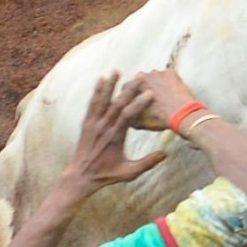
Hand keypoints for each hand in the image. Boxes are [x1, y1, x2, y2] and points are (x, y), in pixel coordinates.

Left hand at [61, 72, 166, 196]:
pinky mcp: (86, 123)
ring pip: (102, 101)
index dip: (139, 104)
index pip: (128, 116)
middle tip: (139, 76)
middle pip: (117, 104)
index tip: (150, 93)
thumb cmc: (106, 174)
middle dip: (129, 89)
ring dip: (110, 85)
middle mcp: (103, 127)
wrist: (80, 176)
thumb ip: (147, 163)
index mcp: (115, 137)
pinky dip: (96, 91)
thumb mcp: (129, 173)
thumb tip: (165, 154)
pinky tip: (100, 80)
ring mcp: (93, 124)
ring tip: (117, 70)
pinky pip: (92, 104)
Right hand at [125, 69, 199, 130]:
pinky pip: (168, 75)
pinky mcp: (170, 72)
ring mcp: (157, 73)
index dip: (132, 94)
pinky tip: (172, 91)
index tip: (137, 100)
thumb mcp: (139, 122)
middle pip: (141, 80)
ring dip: (157, 83)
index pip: (127, 87)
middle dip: (145, 87)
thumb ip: (131, 116)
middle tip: (152, 98)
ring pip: (155, 77)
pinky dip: (169, 81)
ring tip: (164, 95)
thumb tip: (129, 118)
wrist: (180, 113)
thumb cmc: (159, 118)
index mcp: (133, 87)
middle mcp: (143, 76)